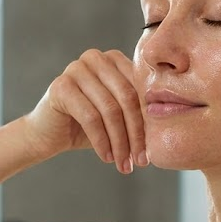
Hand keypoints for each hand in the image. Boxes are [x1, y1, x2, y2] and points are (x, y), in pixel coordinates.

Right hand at [24, 49, 146, 173]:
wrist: (48, 134)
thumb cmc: (88, 126)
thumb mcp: (119, 117)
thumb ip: (139, 113)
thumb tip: (172, 127)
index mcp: (115, 59)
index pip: (140, 89)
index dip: (148, 121)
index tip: (152, 150)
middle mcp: (97, 58)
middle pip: (127, 98)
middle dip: (135, 134)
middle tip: (140, 161)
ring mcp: (77, 68)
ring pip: (110, 109)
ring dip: (120, 142)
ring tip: (124, 164)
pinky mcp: (61, 86)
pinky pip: (90, 117)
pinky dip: (101, 141)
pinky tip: (106, 157)